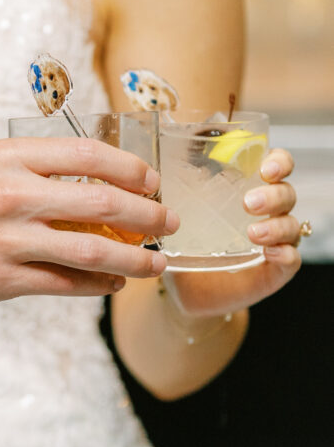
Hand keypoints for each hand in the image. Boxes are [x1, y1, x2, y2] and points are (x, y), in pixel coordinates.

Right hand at [0, 137, 178, 307]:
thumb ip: (25, 170)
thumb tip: (82, 184)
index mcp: (7, 156)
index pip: (89, 155)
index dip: (130, 168)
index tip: (150, 180)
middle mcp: (12, 193)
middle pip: (102, 203)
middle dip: (146, 215)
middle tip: (167, 222)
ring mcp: (7, 239)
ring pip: (91, 251)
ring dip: (134, 259)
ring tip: (156, 264)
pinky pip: (64, 285)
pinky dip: (97, 286)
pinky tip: (113, 285)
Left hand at [165, 147, 300, 317]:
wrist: (183, 285)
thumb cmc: (183, 238)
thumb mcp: (178, 208)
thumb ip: (175, 183)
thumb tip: (153, 162)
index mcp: (247, 187)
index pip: (276, 165)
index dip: (279, 161)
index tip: (266, 168)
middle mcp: (267, 211)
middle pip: (286, 193)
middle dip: (273, 195)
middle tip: (247, 203)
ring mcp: (273, 240)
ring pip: (292, 224)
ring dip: (277, 225)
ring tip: (252, 233)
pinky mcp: (274, 270)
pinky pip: (292, 259)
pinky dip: (286, 254)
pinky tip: (270, 252)